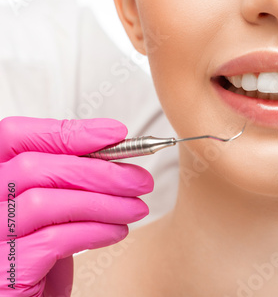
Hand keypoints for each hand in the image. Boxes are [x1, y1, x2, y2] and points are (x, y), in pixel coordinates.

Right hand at [0, 117, 152, 295]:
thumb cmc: (39, 258)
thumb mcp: (53, 212)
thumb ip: (69, 184)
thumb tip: (116, 158)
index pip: (16, 137)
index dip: (67, 132)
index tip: (115, 134)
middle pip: (33, 168)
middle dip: (98, 170)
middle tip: (139, 180)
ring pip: (43, 203)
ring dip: (103, 202)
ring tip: (136, 208)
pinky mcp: (4, 271)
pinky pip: (52, 240)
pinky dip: (94, 230)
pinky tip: (117, 231)